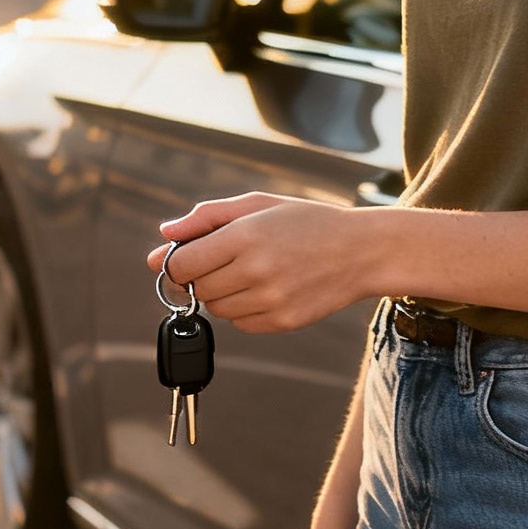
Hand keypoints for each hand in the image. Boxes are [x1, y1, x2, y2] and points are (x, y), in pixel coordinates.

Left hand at [146, 193, 388, 334]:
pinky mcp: (282, 322)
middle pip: (196, 288)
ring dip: (222, 293)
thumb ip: (206, 217)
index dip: (176, 263)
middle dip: (201, 276)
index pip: (181, 265)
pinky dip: (244, 309)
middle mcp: (255, 270)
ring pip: (217, 309)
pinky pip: (240, 324)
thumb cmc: (308, 222)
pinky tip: (268, 288)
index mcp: (245, 235)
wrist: (362, 251)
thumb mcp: (259, 204)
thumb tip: (164, 235)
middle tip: (227, 260)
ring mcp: (270, 300)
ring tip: (252, 272)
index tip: (185, 258)